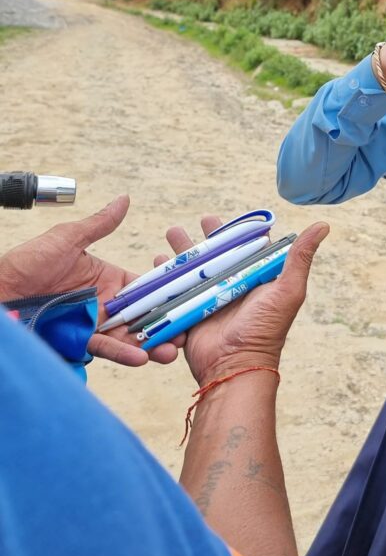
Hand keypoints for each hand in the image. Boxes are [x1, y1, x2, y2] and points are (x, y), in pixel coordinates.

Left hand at [0, 196, 180, 366]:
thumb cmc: (26, 261)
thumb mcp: (66, 238)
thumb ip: (99, 225)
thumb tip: (124, 199)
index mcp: (107, 278)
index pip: (145, 286)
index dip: (167, 292)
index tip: (189, 296)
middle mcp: (104, 303)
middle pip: (143, 315)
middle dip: (166, 324)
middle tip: (188, 331)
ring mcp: (92, 323)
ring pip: (129, 336)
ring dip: (151, 344)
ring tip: (170, 351)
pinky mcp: (77, 340)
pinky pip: (104, 348)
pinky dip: (123, 353)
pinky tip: (141, 356)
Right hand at [158, 218, 329, 385]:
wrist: (234, 366)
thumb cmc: (266, 329)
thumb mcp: (287, 290)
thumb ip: (300, 257)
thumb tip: (323, 225)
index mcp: (255, 278)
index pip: (247, 247)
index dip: (238, 232)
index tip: (230, 217)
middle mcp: (233, 286)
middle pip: (218, 255)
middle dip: (207, 238)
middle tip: (200, 219)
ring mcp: (209, 298)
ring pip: (194, 268)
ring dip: (182, 251)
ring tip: (172, 233)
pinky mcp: (190, 311)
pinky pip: (175, 289)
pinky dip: (165, 275)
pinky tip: (156, 261)